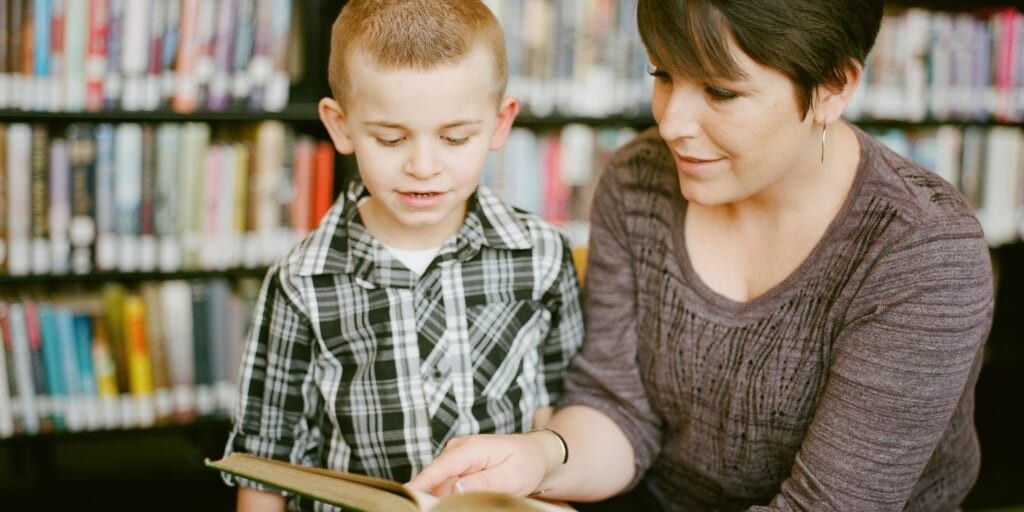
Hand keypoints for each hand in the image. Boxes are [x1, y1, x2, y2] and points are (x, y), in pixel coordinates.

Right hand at [408, 432, 557, 496]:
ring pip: (440, 484)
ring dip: (446, 498)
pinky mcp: (456, 467)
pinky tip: (464, 500)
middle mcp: (457, 450)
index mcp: (471, 448)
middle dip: (436, 497)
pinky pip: (446, 485)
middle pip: (436, 479)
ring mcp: (455, 457)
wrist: (534, 454)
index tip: (406, 493)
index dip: (421, 482)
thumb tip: (455, 488)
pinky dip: (452, 496)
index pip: (440, 467)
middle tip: (453, 506)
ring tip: (479, 496)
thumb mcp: (510, 477)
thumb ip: (482, 482)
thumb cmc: (526, 463)